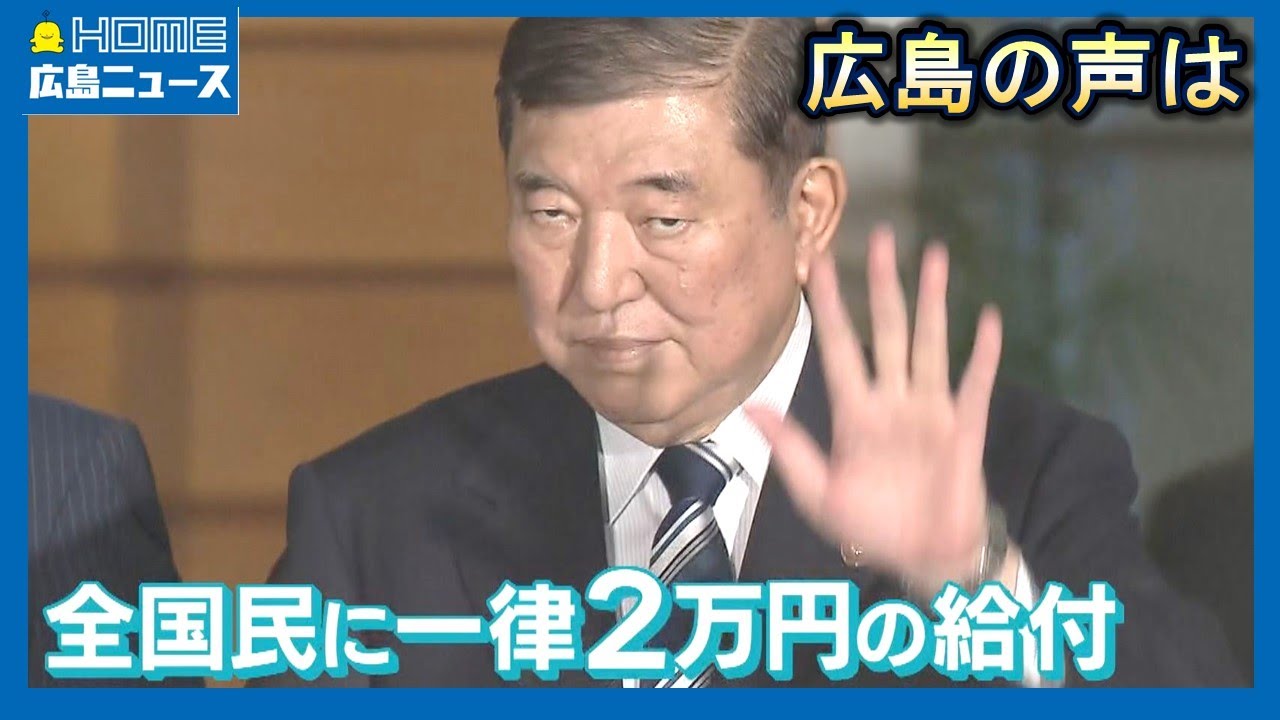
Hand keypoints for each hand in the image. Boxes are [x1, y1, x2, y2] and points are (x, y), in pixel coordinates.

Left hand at [746, 225, 1002, 593]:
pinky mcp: (964, 429)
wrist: (921, 558)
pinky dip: (983, 354)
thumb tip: (753, 408)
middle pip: (886, 330)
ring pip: (929, 343)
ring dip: (932, 301)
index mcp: (854, 414)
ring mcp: (930, 412)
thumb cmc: (869, 528)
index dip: (828, 306)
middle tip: (879, 237)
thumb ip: (790, 449)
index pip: (838, 348)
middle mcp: (892, 402)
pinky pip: (974, 385)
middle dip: (882, 285)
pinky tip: (988, 318)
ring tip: (934, 256)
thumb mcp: (819, 493)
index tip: (815, 264)